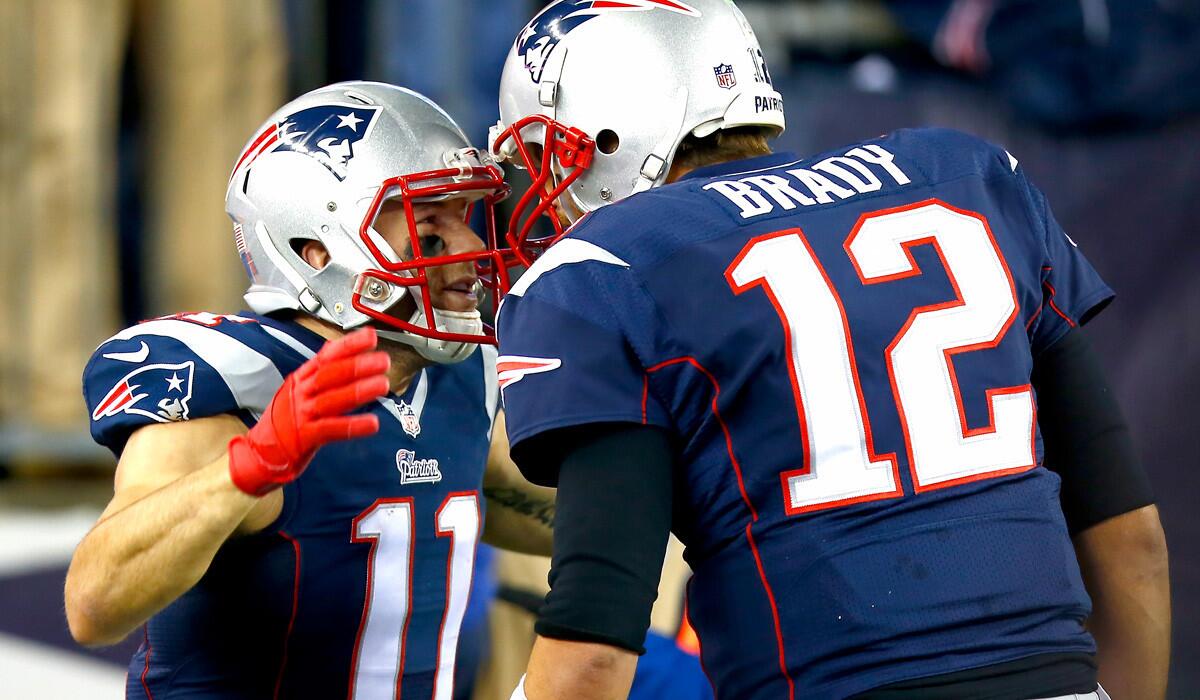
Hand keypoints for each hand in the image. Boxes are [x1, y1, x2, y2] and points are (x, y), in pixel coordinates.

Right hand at [228, 327, 389, 494]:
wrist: (259, 451)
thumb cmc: (284, 419)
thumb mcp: (297, 389)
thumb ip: (317, 370)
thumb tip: (337, 347)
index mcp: (301, 379)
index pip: (326, 356)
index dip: (349, 345)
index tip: (371, 336)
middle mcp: (301, 393)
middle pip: (330, 375)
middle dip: (358, 365)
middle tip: (383, 361)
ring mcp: (302, 414)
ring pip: (333, 399)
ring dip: (359, 391)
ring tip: (383, 385)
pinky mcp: (305, 437)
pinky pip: (331, 429)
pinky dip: (353, 426)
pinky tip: (372, 423)